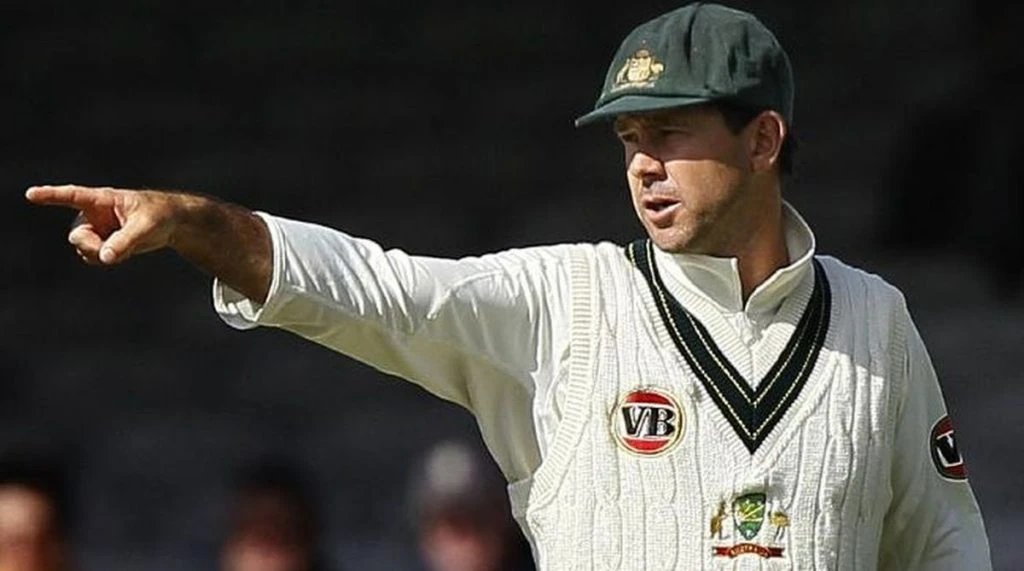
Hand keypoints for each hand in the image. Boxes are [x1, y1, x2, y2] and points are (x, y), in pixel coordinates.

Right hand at [26, 185, 182, 264]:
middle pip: (78, 236)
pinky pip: (94, 257)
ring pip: (84, 249)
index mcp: (102, 200)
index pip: (72, 196)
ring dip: (101, 254)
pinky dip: (107, 259)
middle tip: (110, 252)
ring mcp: (96, 229)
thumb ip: (124, 242)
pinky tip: (123, 253)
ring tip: (125, 246)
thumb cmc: (160, 215)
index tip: (31, 194)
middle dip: (91, 247)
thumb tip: (105, 257)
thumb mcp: (145, 227)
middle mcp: (93, 214)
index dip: (51, 195)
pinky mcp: (102, 242)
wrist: (172, 224)